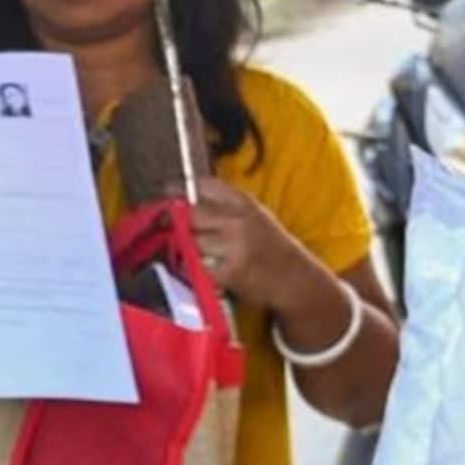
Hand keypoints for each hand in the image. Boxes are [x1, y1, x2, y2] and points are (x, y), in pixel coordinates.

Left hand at [181, 176, 298, 307]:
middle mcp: (239, 221)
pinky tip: (212, 269)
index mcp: (244, 202)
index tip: (167, 193)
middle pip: (191, 214)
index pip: (203, 185)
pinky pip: (199, 267)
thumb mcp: (253, 215)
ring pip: (192, 242)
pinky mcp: (231, 271)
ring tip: (205, 254)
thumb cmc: (270, 246)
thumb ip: (221, 206)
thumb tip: (174, 195)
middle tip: (180, 230)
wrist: (297, 278)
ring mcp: (235, 246)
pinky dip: (199, 269)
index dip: (180, 189)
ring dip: (190, 250)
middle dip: (181, 223)